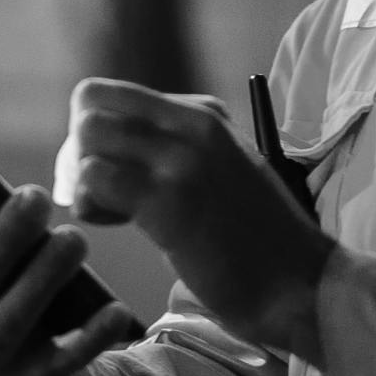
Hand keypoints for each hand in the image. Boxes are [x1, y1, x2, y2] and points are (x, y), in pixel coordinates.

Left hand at [59, 79, 335, 356]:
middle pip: (90, 105)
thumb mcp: (224, 168)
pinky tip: (119, 225)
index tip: (105, 168)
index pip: (110, 93)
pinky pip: (96, 179)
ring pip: (88, 137)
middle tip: (97, 191)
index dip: (91, 130)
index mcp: (202, 113)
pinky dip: (91, 205)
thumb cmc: (258, 237)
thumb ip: (177, 148)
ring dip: (83, 180)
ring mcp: (182, 159)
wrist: (298, 282)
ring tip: (110, 211)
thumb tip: (110, 144)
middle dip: (77, 150)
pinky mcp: (171, 201)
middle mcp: (191, 124)